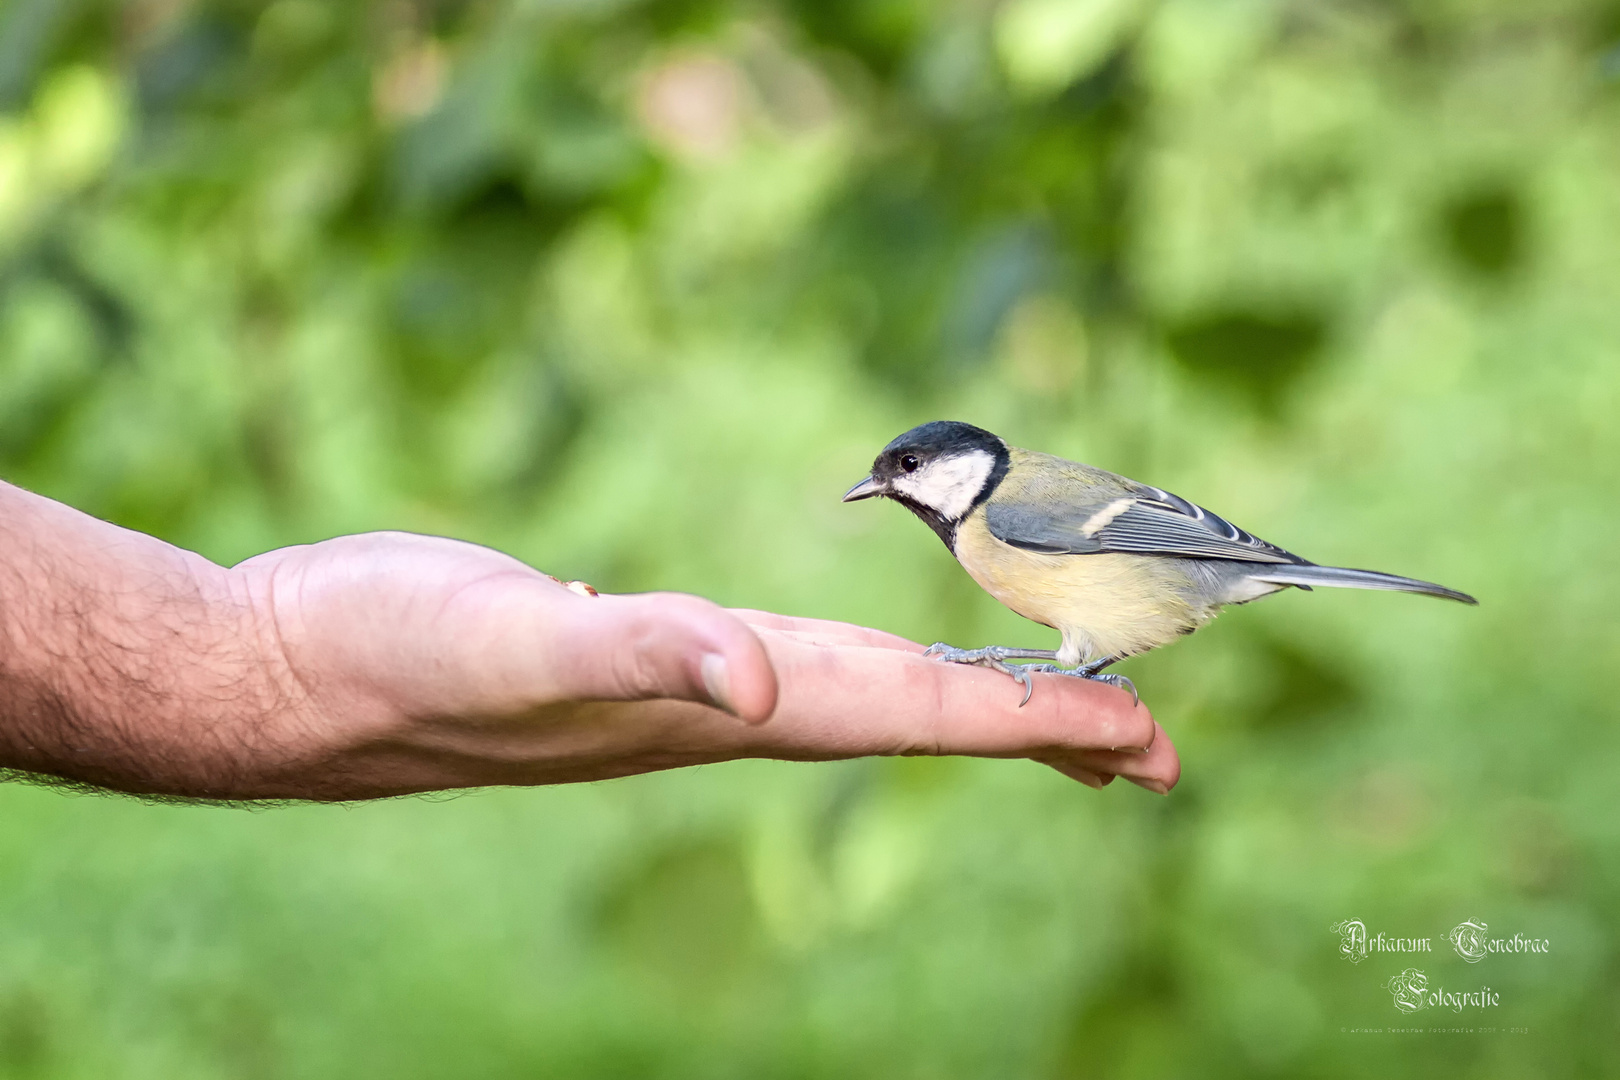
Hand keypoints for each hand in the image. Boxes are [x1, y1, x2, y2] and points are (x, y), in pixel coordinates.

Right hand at [239, 532, 1179, 798]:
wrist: (304, 674)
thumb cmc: (393, 662)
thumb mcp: (510, 647)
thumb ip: (636, 653)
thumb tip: (752, 677)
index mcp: (729, 705)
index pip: (918, 713)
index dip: (1038, 720)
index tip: (1149, 736)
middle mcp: (729, 702)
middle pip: (918, 713)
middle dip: (1039, 725)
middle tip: (1152, 743)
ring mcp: (691, 680)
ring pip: (864, 689)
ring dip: (960, 697)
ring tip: (1041, 702)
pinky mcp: (647, 645)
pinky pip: (786, 654)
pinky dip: (852, 655)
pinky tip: (849, 656)